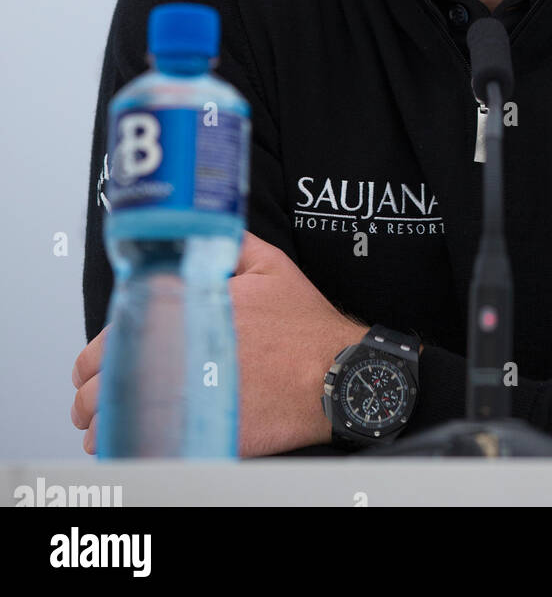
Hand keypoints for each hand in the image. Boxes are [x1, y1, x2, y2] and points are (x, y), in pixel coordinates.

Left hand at [71, 231, 366, 456]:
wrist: (336, 372)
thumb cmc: (304, 324)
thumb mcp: (269, 264)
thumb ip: (229, 243)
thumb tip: (203, 228)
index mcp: (183, 313)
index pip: (109, 341)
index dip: (92, 358)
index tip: (92, 365)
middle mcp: (177, 356)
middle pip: (101, 387)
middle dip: (88, 396)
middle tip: (90, 400)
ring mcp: (185, 399)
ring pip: (114, 423)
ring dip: (103, 426)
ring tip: (104, 427)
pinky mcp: (199, 434)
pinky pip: (144, 449)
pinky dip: (130, 449)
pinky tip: (134, 444)